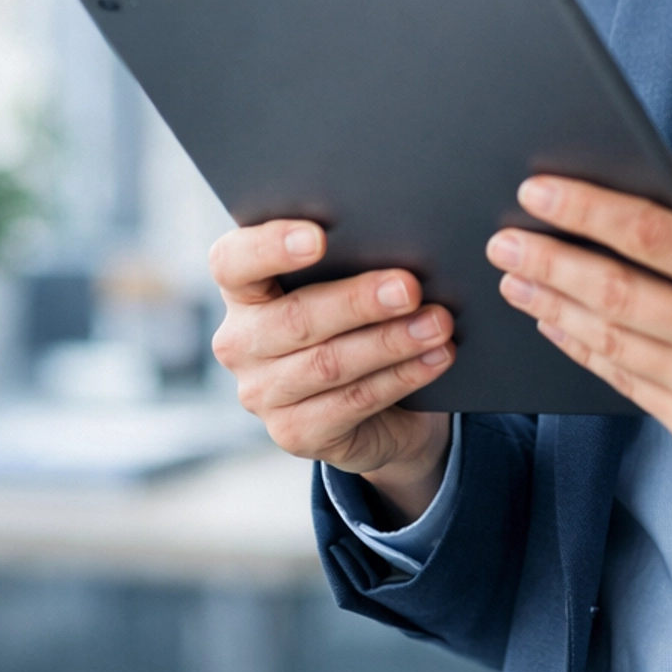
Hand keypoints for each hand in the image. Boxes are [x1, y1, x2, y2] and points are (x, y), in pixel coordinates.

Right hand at [210, 220, 453, 524]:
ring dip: (390, 342)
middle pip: (294, 318)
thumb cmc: (357, 320)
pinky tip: (435, 358)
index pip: (233, 262)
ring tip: (438, 324)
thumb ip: (354, 263)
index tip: (319, 238)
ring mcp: (261, 393)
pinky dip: (400, 377)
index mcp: (243, 290)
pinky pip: (353, 403)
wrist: (377, 404)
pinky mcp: (294, 433)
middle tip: (410, 287)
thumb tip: (402, 251)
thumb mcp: (347, 285)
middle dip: (358, 301)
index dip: (270, 247)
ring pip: (328, 364)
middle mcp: (240, 341)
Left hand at [486, 160, 671, 485]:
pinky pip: (626, 383)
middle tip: (504, 239)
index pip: (654, 237)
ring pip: (611, 342)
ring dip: (552, 308)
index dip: (589, 210)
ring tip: (514, 280)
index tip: (540, 189)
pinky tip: (556, 325)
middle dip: (549, 261)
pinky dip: (583, 351)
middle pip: (616, 293)